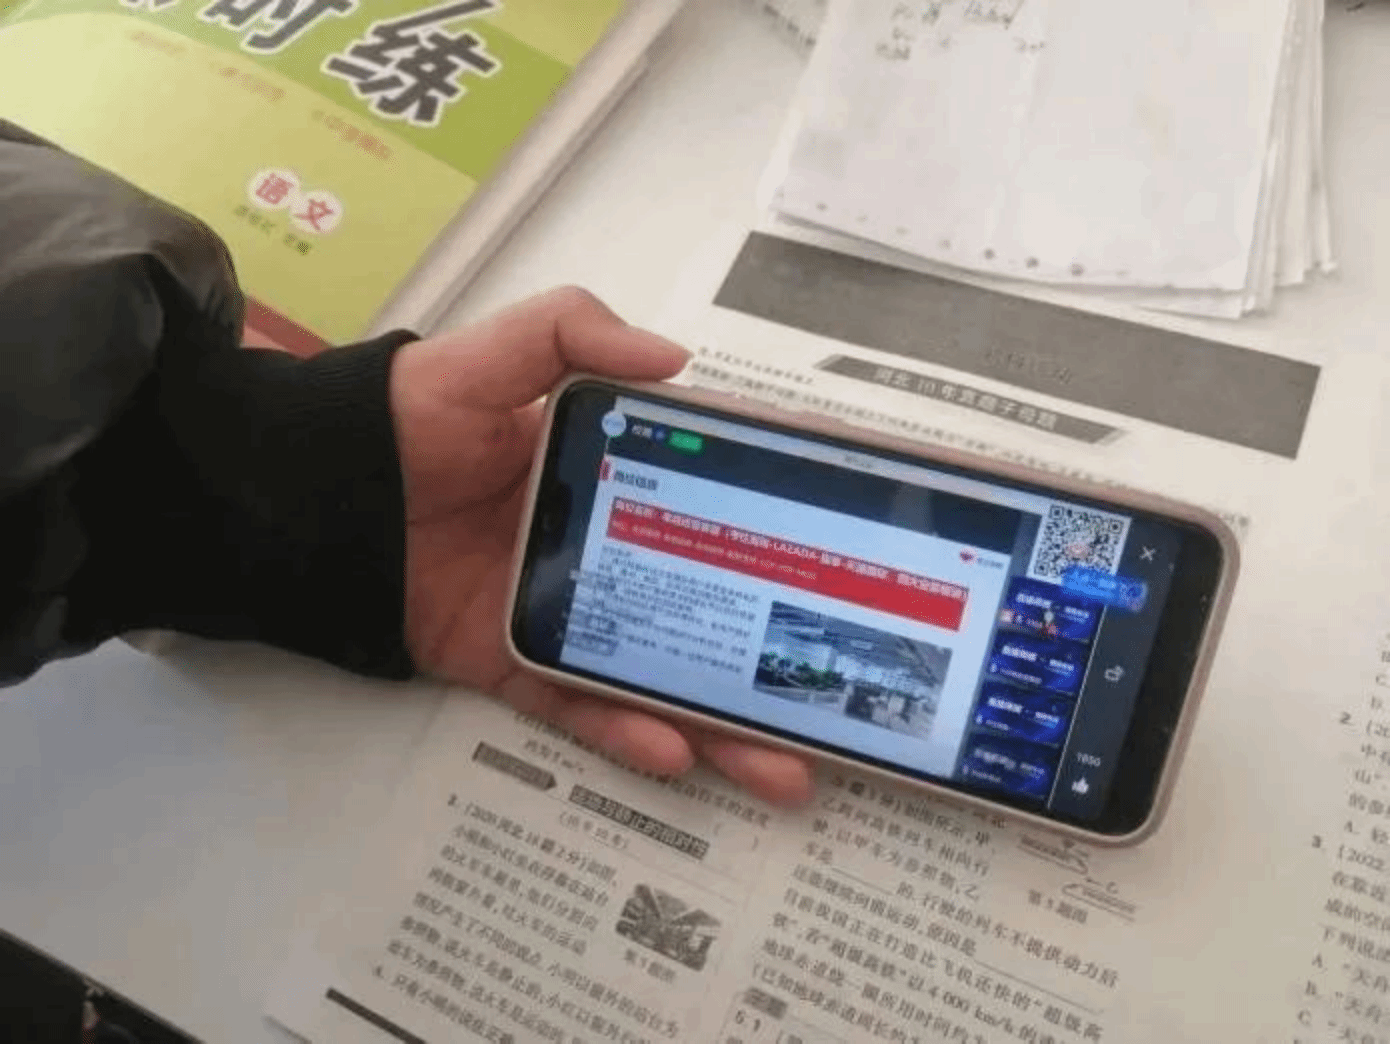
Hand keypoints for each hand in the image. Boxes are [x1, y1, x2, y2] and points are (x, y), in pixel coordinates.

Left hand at [389, 288, 813, 806]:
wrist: (315, 495)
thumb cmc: (409, 418)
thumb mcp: (495, 353)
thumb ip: (572, 331)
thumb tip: (678, 359)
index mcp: (616, 477)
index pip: (711, 504)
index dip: (775, 528)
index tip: (845, 556)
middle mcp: (606, 550)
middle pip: (703, 610)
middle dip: (769, 660)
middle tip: (834, 700)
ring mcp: (564, 613)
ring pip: (656, 675)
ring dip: (720, 722)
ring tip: (787, 764)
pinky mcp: (514, 664)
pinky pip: (577, 708)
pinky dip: (624, 730)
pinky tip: (676, 749)